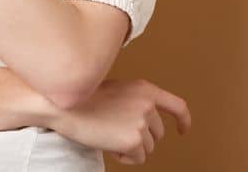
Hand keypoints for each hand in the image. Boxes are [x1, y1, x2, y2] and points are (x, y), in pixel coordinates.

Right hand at [47, 79, 190, 165]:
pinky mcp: (134, 140)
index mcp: (146, 89)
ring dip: (131, 148)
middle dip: (142, 138)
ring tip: (110, 136)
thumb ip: (137, 101)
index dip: (183, 120)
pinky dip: (125, 158)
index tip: (182, 129)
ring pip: (148, 148)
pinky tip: (109, 146)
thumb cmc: (85, 98)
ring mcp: (142, 122)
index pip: (177, 106)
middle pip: (158, 134)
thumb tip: (145, 123)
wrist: (64, 105)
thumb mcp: (119, 90)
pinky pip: (138, 158)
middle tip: (117, 134)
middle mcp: (148, 104)